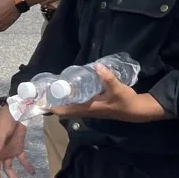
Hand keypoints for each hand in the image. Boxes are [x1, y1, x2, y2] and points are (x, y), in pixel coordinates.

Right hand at [0, 106, 34, 177]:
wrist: (17, 111)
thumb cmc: (5, 120)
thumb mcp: (1, 130)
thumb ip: (0, 142)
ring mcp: (9, 150)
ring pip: (8, 167)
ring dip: (12, 176)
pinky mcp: (18, 148)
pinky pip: (22, 159)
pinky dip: (27, 165)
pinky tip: (32, 172)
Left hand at [50, 65, 164, 122]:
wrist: (135, 110)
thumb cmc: (125, 101)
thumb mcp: (118, 89)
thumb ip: (108, 78)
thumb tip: (97, 66)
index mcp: (88, 108)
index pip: (65, 111)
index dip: (53, 106)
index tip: (43, 98)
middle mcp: (87, 111)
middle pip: (65, 109)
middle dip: (55, 101)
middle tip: (47, 87)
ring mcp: (90, 109)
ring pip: (71, 107)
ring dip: (62, 100)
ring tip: (56, 86)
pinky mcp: (94, 106)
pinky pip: (77, 104)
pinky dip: (71, 98)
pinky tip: (71, 87)